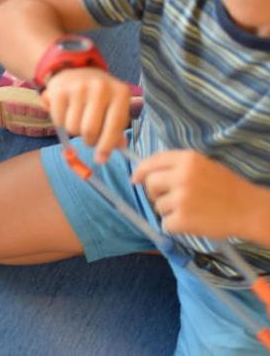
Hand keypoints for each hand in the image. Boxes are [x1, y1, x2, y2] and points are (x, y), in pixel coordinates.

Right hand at [42, 68, 131, 163]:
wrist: (75, 70)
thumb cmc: (98, 95)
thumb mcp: (113, 106)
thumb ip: (116, 127)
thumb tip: (120, 149)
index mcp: (120, 93)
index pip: (114, 126)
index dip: (106, 146)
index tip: (101, 159)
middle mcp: (100, 87)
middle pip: (90, 130)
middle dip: (89, 141)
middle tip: (89, 139)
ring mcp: (78, 87)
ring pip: (73, 127)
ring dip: (75, 131)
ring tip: (78, 120)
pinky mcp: (59, 90)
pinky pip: (58, 120)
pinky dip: (61, 123)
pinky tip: (66, 113)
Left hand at [131, 150, 259, 238]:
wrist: (250, 210)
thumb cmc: (227, 188)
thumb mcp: (204, 166)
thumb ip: (178, 167)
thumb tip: (146, 173)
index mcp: (188, 159)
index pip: (152, 161)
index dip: (141, 171)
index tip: (135, 179)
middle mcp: (182, 176)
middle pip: (150, 183)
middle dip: (155, 193)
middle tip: (171, 199)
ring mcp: (181, 198)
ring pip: (158, 206)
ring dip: (169, 211)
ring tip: (191, 210)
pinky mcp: (182, 219)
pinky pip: (165, 224)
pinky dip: (175, 226)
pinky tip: (192, 222)